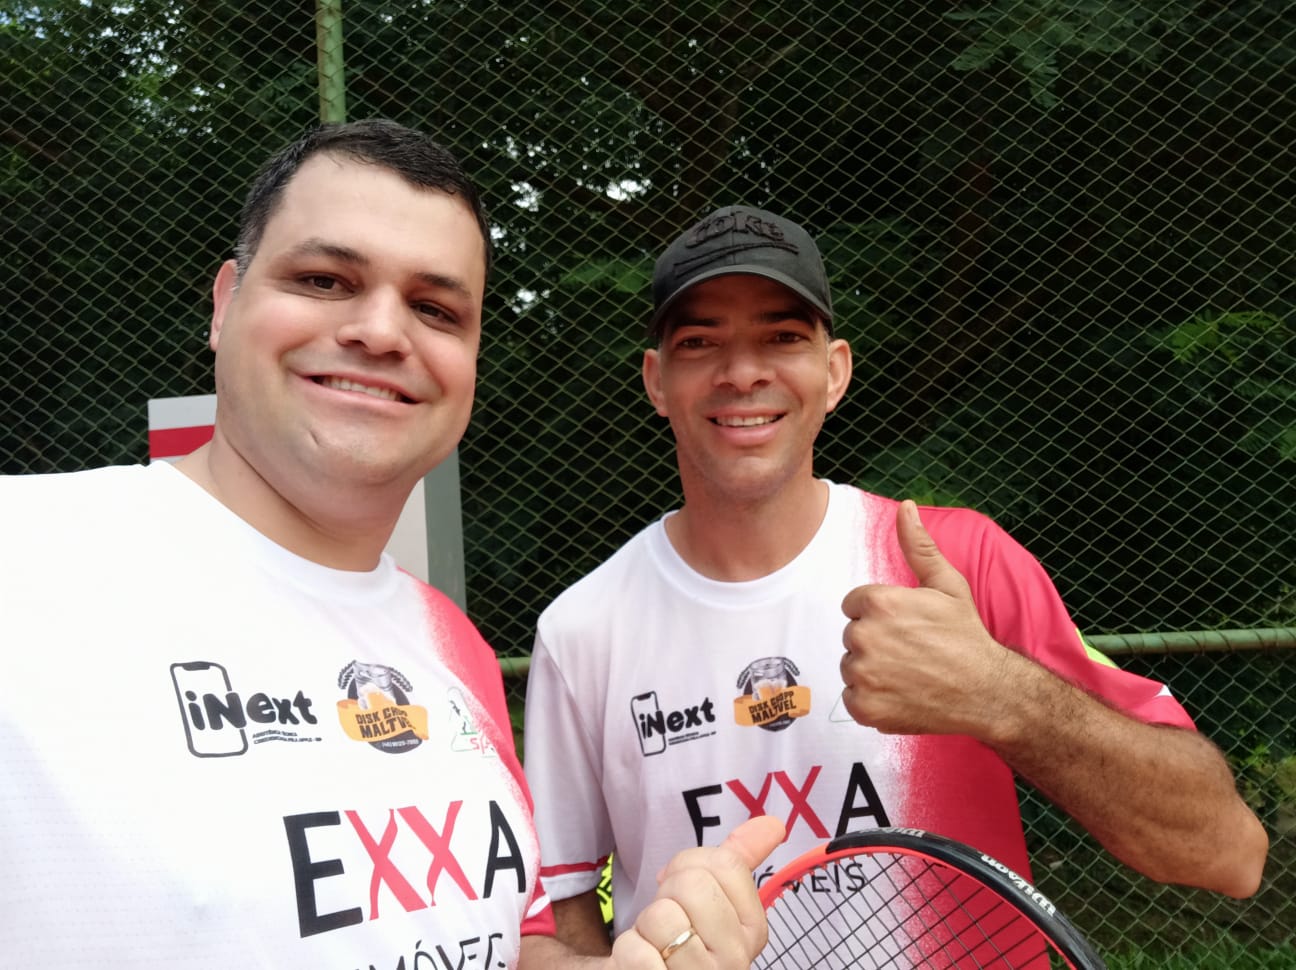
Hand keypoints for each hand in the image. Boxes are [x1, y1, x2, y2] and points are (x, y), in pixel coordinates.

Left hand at [609, 815, 784, 968]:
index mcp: (753, 930)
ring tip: (656, 946)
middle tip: (670, 923)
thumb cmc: (681, 940)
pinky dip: (628, 950)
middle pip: (693, 885)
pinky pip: (635, 949)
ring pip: (662, 917)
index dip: (690, 866)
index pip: (726, 864)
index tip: (684, 893)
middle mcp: (736, 959)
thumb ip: (739, 861)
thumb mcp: (711, 901)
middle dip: (667, 895)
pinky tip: (643, 964)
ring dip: (645, 926)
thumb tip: (774, 823)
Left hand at [839, 499, 1010, 735]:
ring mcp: (862, 675)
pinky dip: (872, 700)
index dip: (880, 615)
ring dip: (872, 671)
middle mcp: (863, 636)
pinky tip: (901, 694)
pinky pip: (853, 698)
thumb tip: (905, 506)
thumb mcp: (947, 584)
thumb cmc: (966, 636)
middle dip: (875, 641)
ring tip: (908, 673)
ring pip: (851, 666)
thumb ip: (918, 546)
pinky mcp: (864, 707)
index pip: (854, 604)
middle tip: (911, 651)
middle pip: (852, 635)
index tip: (906, 626)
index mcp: (877, 602)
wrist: (988, 691)